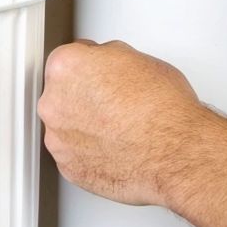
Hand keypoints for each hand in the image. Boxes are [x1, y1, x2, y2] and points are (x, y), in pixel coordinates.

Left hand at [39, 40, 208, 206]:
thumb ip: (108, 59)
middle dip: (84, 98)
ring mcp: (57, 139)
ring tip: (118, 129)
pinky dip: (89, 153)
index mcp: (65, 68)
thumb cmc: (162, 109)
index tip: (101, 74)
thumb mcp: (139, 59)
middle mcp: (53, 103)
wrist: (174, 153)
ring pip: (66, 127)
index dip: (90, 66)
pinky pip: (74, 155)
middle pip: (62, 94)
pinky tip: (113, 148)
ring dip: (84, 127)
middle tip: (113, 104)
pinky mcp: (67, 167)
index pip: (68, 59)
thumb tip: (106, 63)